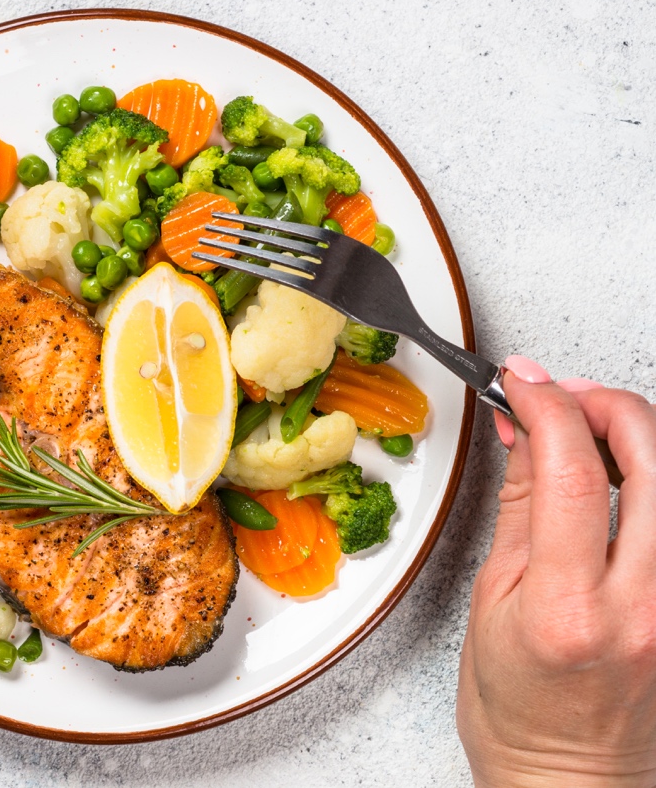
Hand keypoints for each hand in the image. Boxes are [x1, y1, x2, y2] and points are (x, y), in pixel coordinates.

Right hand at [457, 357, 655, 786]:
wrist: (570, 777)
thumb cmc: (517, 712)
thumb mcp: (488, 602)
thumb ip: (520, 507)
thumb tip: (523, 431)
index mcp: (570, 608)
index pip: (573, 470)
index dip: (546, 403)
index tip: (520, 381)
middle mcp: (644, 604)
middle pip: (653, 456)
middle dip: (604, 401)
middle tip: (560, 394)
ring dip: (636, 432)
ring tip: (588, 429)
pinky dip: (653, 475)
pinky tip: (620, 473)